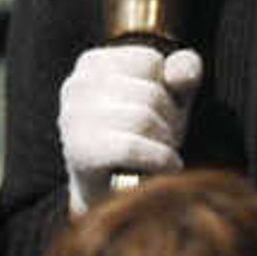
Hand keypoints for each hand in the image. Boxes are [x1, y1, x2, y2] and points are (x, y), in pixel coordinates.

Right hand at [58, 42, 202, 211]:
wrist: (113, 195)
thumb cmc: (144, 139)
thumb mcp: (170, 100)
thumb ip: (182, 74)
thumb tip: (183, 73)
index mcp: (92, 65)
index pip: (150, 60)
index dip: (168, 90)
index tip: (159, 114)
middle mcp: (76, 85)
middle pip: (151, 92)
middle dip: (170, 121)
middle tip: (163, 141)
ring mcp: (73, 118)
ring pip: (144, 119)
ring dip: (166, 143)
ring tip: (160, 154)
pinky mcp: (79, 150)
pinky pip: (133, 147)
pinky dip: (160, 160)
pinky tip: (165, 168)